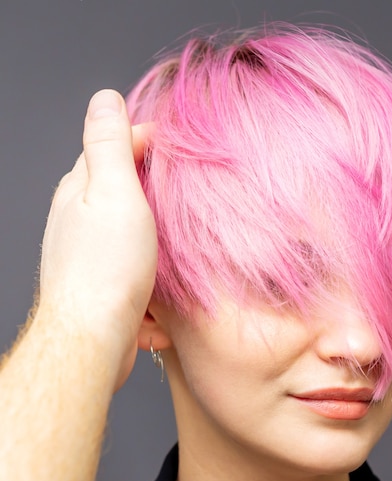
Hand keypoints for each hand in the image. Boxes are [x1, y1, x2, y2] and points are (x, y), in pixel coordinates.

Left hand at [39, 90, 156, 387]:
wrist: (92, 340)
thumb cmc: (106, 268)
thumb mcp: (112, 192)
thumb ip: (109, 145)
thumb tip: (105, 99)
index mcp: (78, 191)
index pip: (110, 149)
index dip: (143, 140)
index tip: (175, 145)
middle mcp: (76, 223)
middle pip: (120, 194)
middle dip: (152, 194)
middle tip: (184, 199)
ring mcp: (88, 260)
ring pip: (130, 238)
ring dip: (156, 244)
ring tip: (179, 251)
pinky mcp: (102, 292)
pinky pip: (133, 279)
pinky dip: (149, 285)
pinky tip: (160, 296)